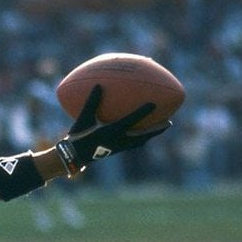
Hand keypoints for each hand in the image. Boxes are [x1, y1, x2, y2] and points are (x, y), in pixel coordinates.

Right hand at [56, 84, 170, 173]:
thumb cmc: (77, 135)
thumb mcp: (83, 118)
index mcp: (112, 131)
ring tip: (160, 129)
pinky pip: (132, 143)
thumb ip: (92, 102)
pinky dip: (140, 138)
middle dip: (156, 129)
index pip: (131, 120)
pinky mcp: (116, 150)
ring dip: (151, 135)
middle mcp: (119, 140)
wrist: (73, 156)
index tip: (154, 103)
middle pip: (143, 136)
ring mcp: (119, 147)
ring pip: (140, 141)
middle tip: (169, 122)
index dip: (143, 112)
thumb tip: (98, 85)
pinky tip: (140, 133)